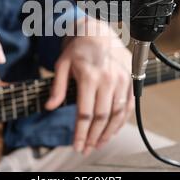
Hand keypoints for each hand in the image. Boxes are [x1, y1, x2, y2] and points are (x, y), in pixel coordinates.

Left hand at [46, 17, 132, 155]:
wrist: (99, 30)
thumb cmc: (78, 48)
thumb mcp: (62, 64)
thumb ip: (57, 87)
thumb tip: (49, 106)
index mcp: (89, 77)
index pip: (85, 113)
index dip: (81, 133)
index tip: (77, 145)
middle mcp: (108, 80)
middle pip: (102, 117)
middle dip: (94, 137)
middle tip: (87, 148)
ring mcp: (121, 80)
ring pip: (117, 114)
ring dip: (109, 132)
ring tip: (100, 143)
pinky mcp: (130, 79)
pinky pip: (128, 105)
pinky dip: (122, 121)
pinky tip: (114, 130)